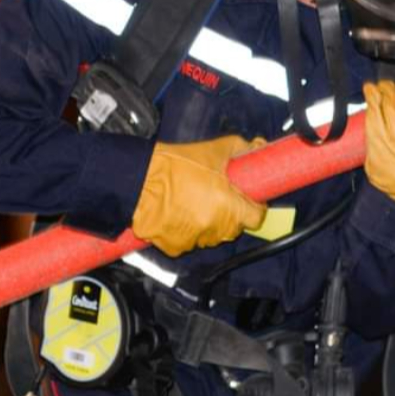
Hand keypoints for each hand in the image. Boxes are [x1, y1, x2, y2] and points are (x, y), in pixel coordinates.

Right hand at [132, 135, 266, 256]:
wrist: (137, 179)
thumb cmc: (173, 165)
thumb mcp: (213, 150)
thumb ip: (240, 148)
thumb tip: (257, 147)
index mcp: (228, 205)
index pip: (256, 218)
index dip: (255, 208)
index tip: (250, 201)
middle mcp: (214, 226)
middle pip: (235, 228)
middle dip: (231, 213)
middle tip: (219, 197)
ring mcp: (195, 239)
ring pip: (213, 235)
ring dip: (210, 223)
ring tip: (195, 203)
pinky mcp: (176, 247)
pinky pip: (190, 242)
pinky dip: (188, 232)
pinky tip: (180, 214)